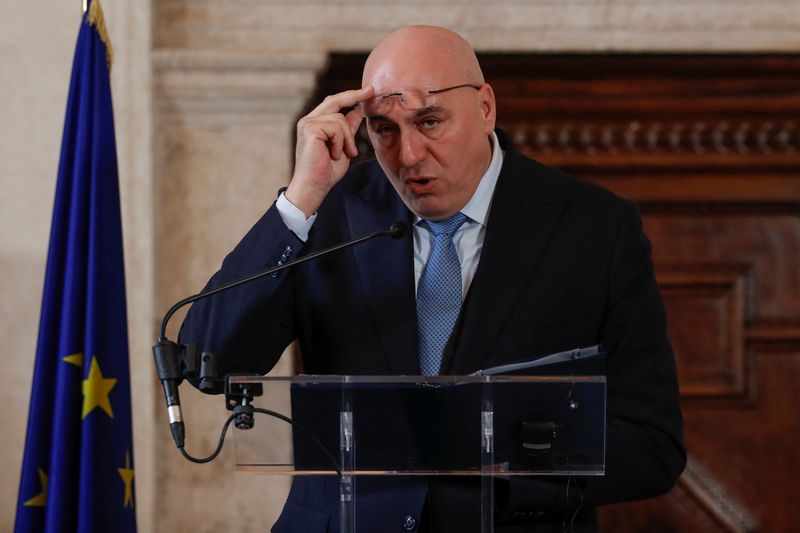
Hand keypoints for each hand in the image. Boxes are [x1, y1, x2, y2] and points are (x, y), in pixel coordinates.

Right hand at [285, 86, 374, 217]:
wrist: (314, 186)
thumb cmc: (327, 171)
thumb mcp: (343, 146)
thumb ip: (348, 129)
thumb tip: (358, 111)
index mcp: (315, 123)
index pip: (334, 103)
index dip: (351, 96)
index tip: (368, 91)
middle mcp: (309, 120)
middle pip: (335, 100)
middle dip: (355, 95)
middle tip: (372, 91)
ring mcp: (308, 124)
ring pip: (340, 119)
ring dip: (348, 139)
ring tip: (344, 154)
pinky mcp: (310, 129)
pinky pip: (336, 128)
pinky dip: (340, 143)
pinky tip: (334, 155)